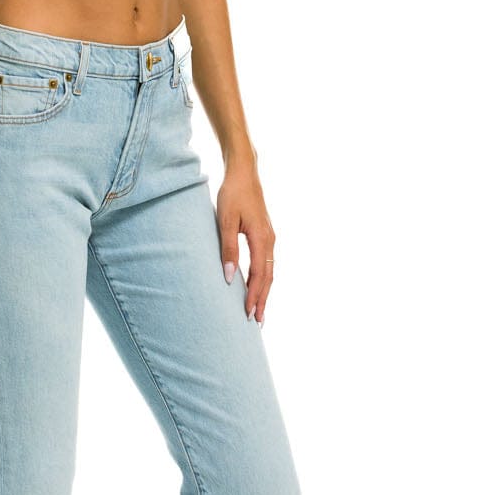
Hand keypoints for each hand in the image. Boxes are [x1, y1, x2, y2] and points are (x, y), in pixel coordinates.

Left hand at [216, 164, 275, 324]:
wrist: (244, 172)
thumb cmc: (233, 194)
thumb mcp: (225, 220)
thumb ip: (228, 249)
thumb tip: (228, 277)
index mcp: (261, 238)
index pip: (259, 275)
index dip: (255, 295)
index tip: (250, 313)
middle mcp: (269, 240)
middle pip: (268, 277)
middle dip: (263, 300)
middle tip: (258, 322)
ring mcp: (269, 237)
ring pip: (269, 271)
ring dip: (264, 291)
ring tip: (258, 310)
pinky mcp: (264, 234)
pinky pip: (266, 262)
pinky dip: (263, 278)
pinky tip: (257, 286)